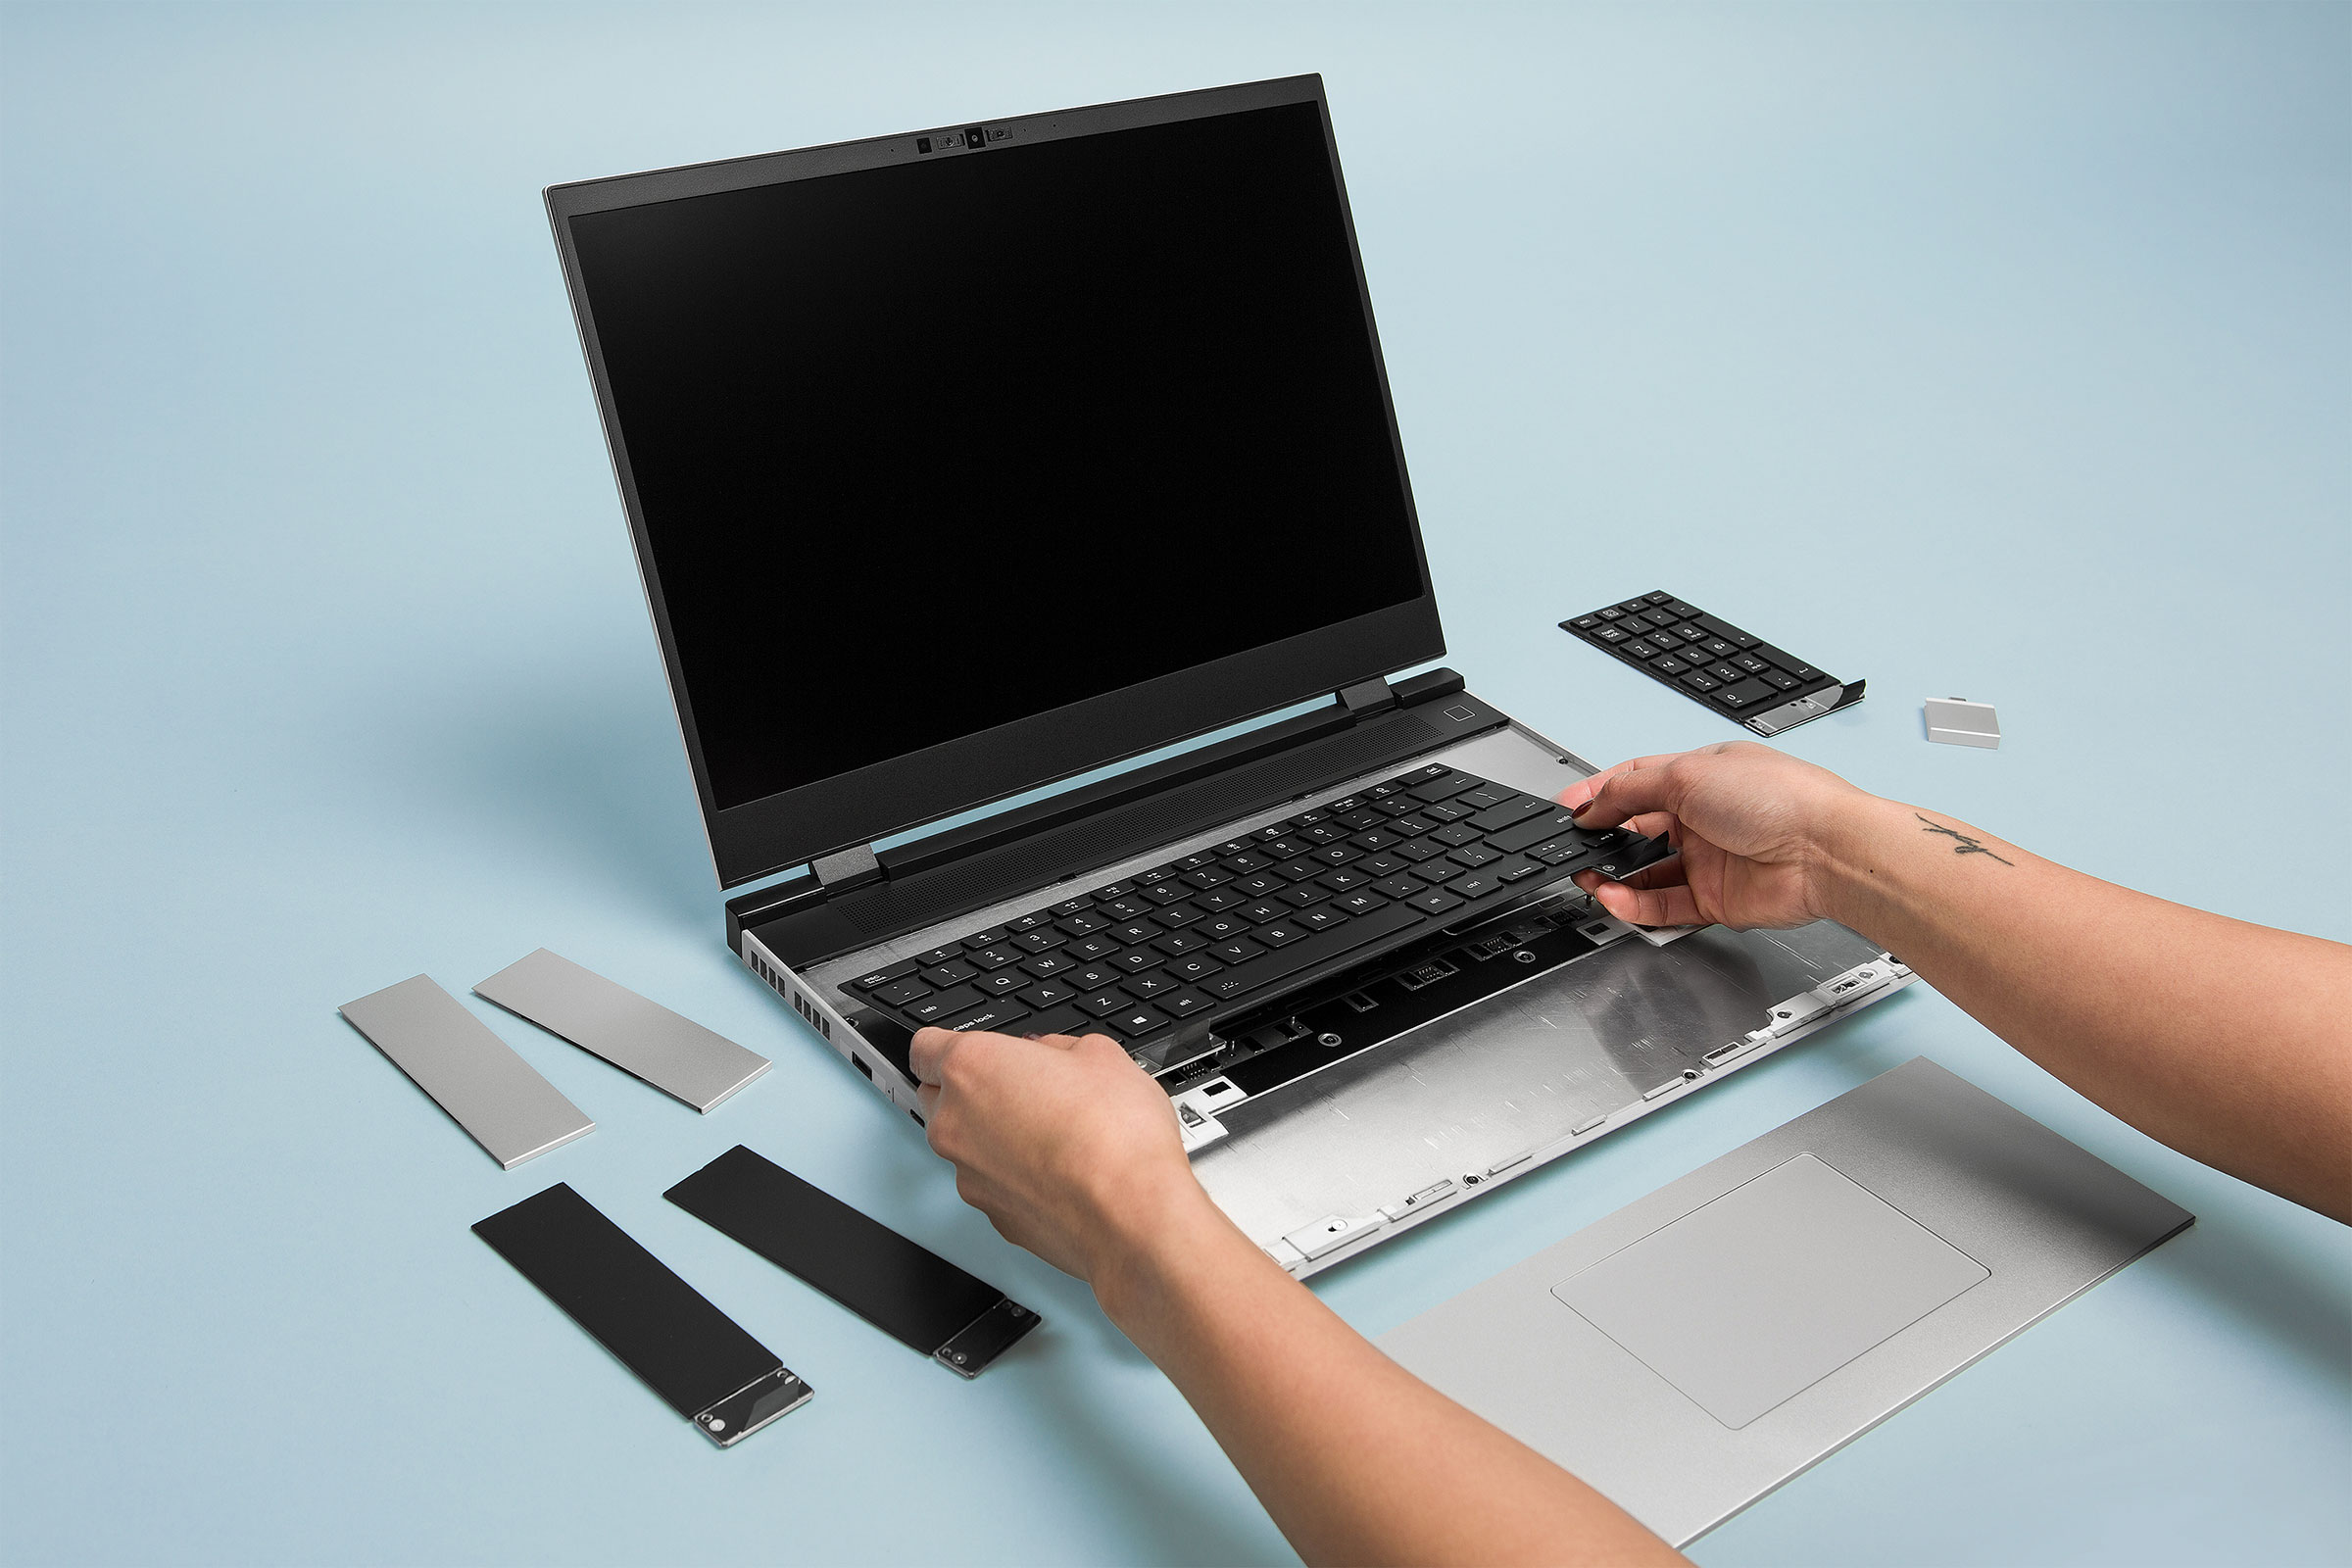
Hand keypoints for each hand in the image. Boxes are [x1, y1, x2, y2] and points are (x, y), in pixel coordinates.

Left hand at [910, 1025, 1214, 1290]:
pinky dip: (1015, 1177)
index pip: (924, 1047)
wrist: (1131, 1214)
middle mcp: (955, 1123)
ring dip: (995, 1137)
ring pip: (966, 1146)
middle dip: (973, 1092)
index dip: (950, 1046)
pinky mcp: (992, 1216)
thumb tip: (1047, 1056)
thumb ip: (1054, 1048)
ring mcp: (968, 1175)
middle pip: (939, 1098)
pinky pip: (992, 1185)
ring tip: (1055, 1135)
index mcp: (971, 1068)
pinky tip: (1060, 1172)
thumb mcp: (1099, 1053)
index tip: (975, 1052)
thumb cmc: (1116, 1134)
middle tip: (1027, 1090)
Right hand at [1556, 740, 1878, 929]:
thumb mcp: (1688, 775)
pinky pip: (1662, 904)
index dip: (1601, 793)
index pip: (1637, 781)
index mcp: (1701, 775)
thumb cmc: (1781, 799)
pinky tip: (1613, 896)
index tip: (1569, 807)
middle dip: (1602, 837)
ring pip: (1646, 872)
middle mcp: (1704, 816)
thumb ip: (1630, 791)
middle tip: (1572, 846)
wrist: (1827, 853)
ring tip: (1585, 875)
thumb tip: (1593, 804)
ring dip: (1612, 875)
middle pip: (1638, 829)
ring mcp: (1709, 859)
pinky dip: (1633, 903)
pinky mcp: (1715, 899)